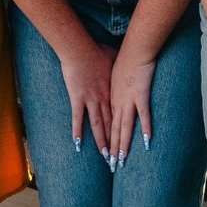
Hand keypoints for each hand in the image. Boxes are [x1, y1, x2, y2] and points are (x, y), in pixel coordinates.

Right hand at [59, 40, 117, 165]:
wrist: (81, 49)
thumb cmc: (97, 51)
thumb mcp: (114, 58)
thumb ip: (119, 65)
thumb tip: (126, 62)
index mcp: (113, 92)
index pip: (121, 115)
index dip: (126, 129)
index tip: (129, 140)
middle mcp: (104, 99)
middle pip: (112, 125)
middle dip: (116, 142)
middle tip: (120, 157)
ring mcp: (91, 100)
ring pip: (98, 126)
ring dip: (102, 142)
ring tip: (106, 157)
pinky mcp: (77, 98)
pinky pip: (78, 118)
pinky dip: (77, 131)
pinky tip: (78, 144)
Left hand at [108, 48, 156, 168]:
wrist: (133, 49)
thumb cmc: (125, 58)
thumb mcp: (114, 72)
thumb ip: (116, 82)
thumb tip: (116, 86)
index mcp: (111, 98)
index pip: (108, 123)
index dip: (107, 139)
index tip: (106, 153)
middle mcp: (117, 102)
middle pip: (113, 130)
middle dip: (113, 149)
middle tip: (112, 166)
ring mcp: (128, 100)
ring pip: (124, 128)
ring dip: (123, 145)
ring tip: (122, 161)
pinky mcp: (140, 96)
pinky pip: (143, 116)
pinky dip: (145, 129)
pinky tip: (146, 142)